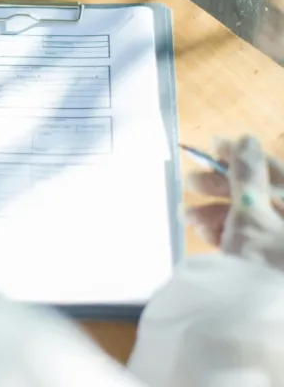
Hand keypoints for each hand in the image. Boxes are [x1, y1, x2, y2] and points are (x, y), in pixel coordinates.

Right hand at [185, 135, 283, 269]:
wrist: (259, 324)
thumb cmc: (265, 262)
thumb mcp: (250, 213)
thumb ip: (246, 174)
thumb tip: (246, 138)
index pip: (275, 170)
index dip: (243, 156)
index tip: (212, 147)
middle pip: (262, 194)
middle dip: (222, 188)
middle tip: (190, 183)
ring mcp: (281, 245)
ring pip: (253, 218)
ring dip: (217, 213)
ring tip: (188, 217)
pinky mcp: (271, 265)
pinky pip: (252, 240)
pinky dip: (227, 233)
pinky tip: (202, 234)